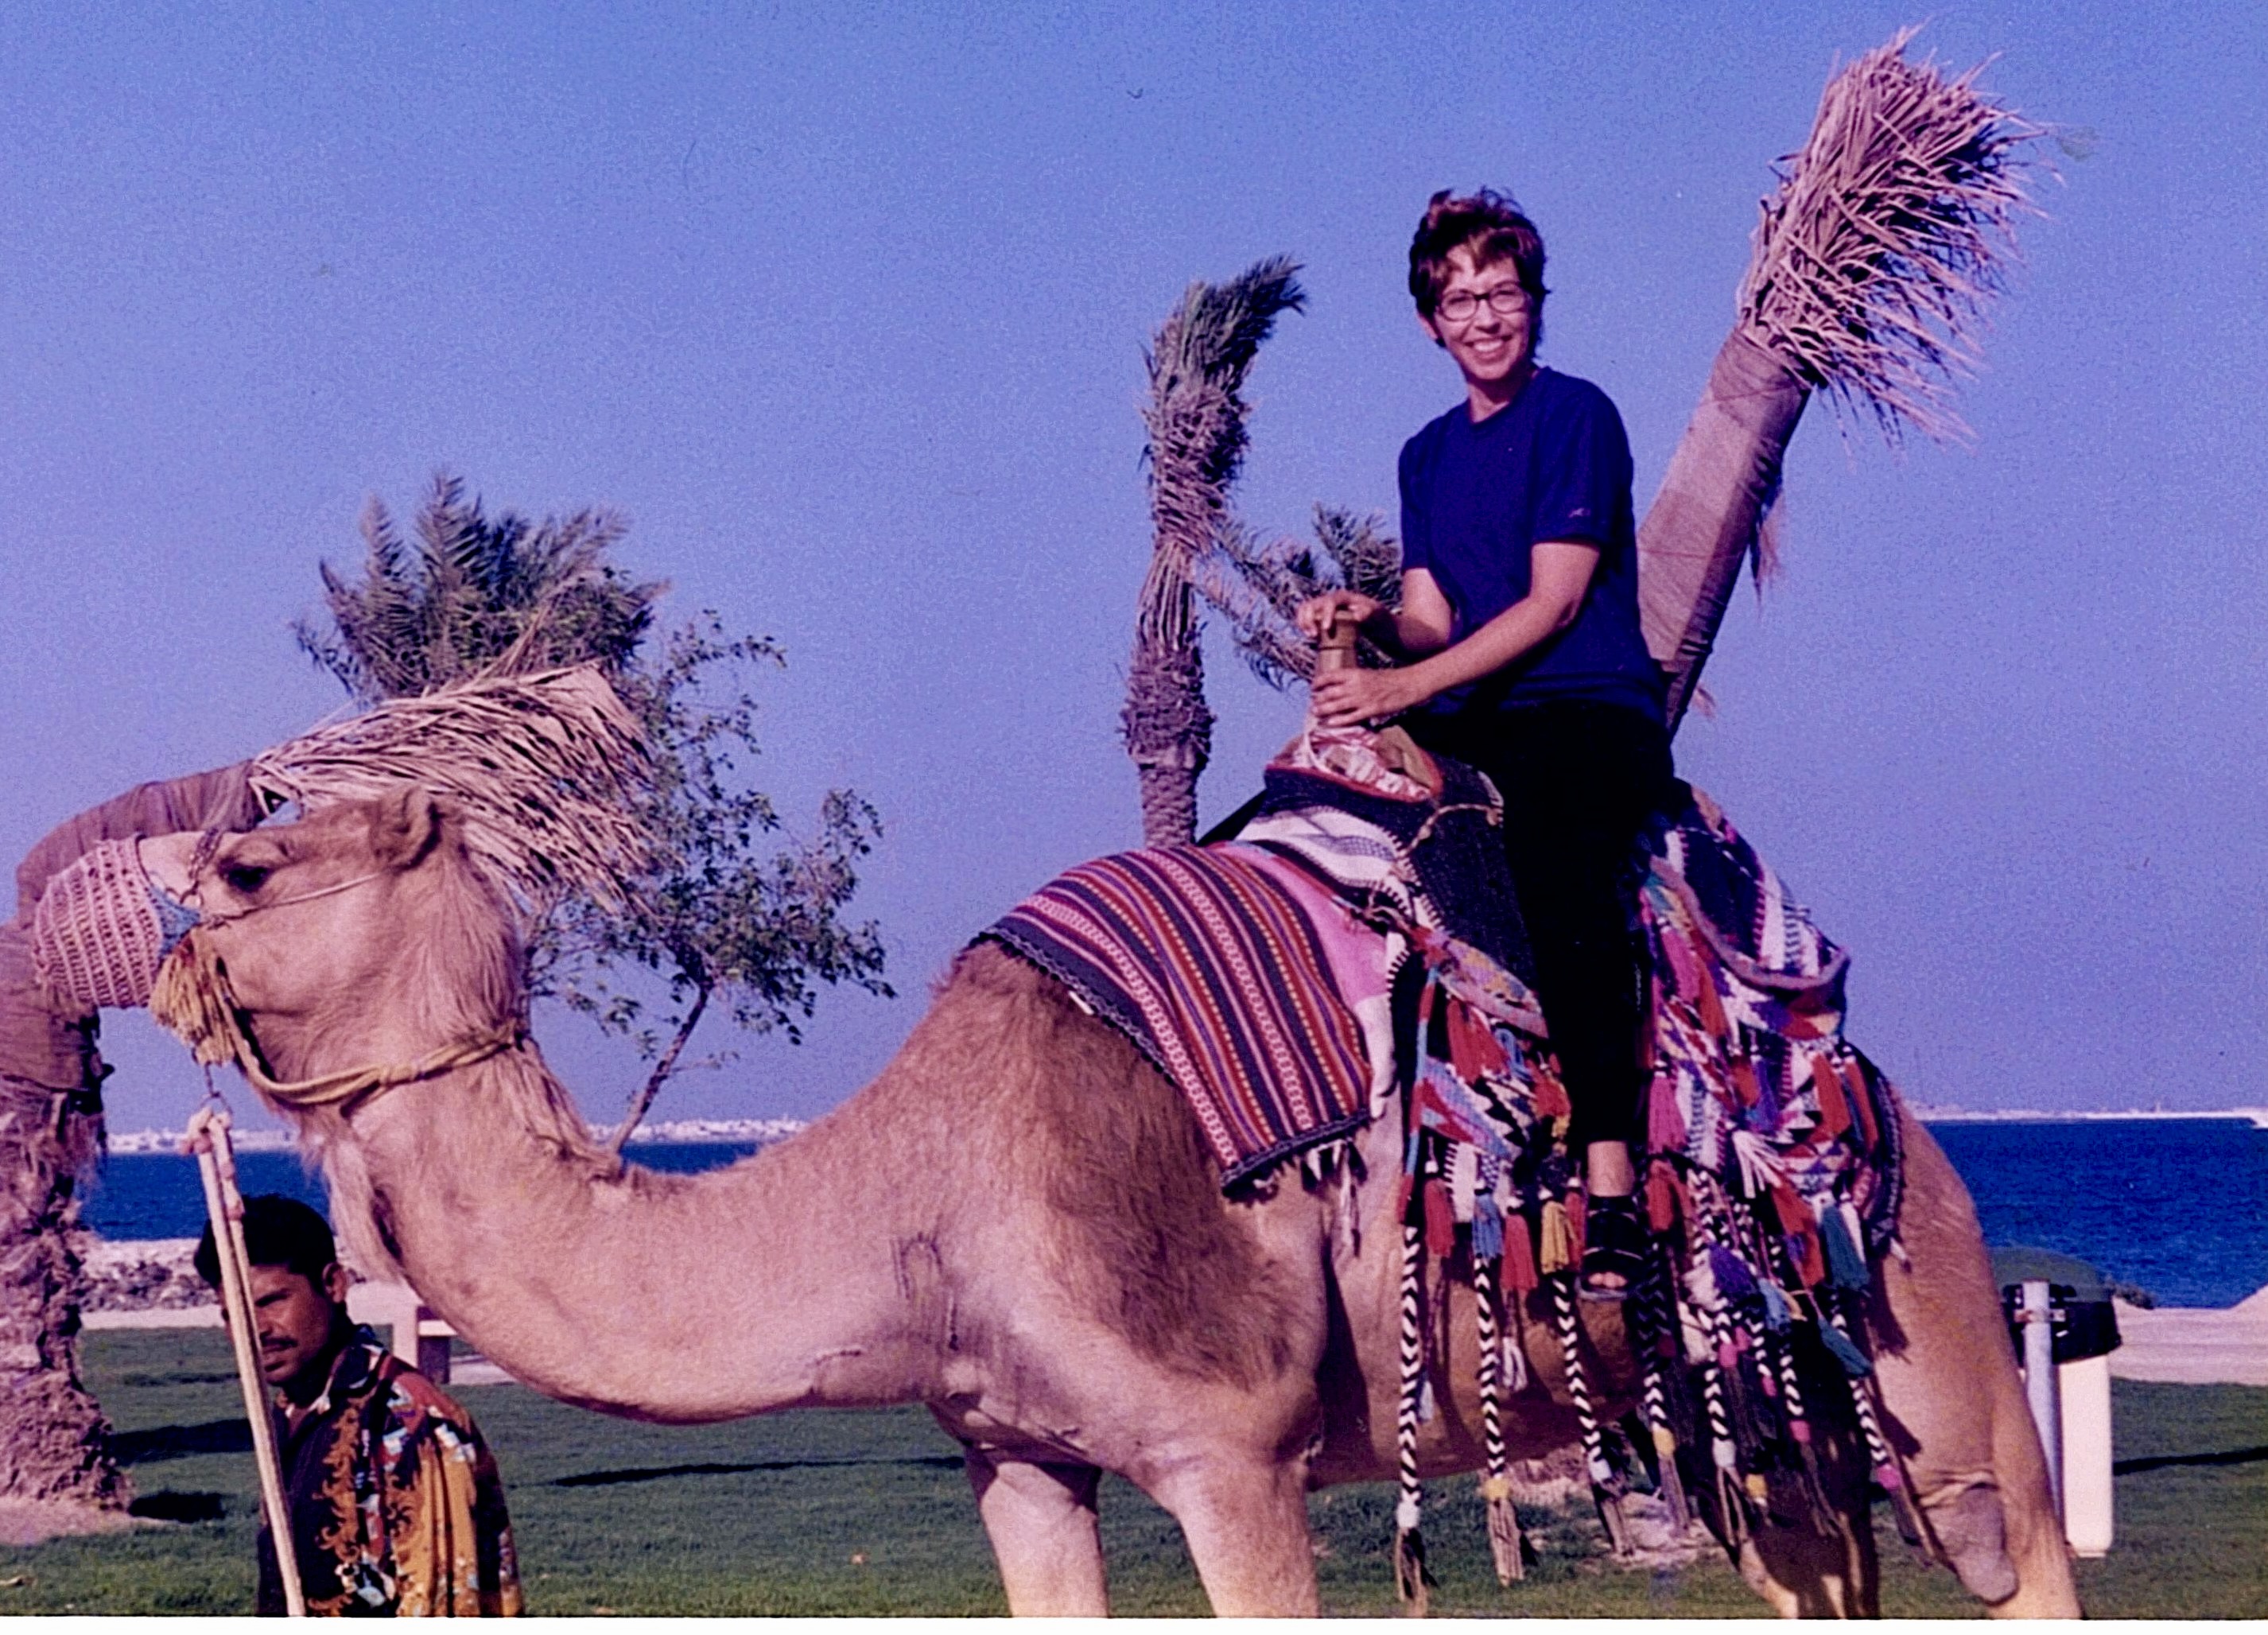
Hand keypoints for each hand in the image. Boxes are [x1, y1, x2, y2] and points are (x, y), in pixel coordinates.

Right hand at [1294, 590, 1381, 641]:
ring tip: (1310, 636)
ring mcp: (1324, 606)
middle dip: (1309, 619)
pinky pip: (1305, 615)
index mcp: (1343, 597)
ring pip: (1305, 608)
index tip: (1325, 629)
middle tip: (1314, 636)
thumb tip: (1356, 615)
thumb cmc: (1377, 617)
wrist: (1374, 621)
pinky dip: (1303, 624)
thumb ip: (1368, 613)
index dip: (1325, 614)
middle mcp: (1331, 599)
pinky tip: (1309, 635)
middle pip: (1311, 604)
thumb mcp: (1377, 615)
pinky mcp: (1321, 614)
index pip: (1329, 602)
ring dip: (1303, 621)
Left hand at [1309, 663, 1427, 727]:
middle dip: (1318, 699)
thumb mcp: (1368, 674)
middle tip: (1312, 704)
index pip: (1330, 676)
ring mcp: (1363, 698)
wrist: (1408, 683)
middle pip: (1330, 692)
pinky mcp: (1371, 710)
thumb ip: (1353, 679)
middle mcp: (1356, 685)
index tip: (1313, 687)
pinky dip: (1339, 720)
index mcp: (1355, 673)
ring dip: (1324, 710)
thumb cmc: (1389, 679)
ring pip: (1337, 705)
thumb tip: (1338, 686)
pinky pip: (1351, 717)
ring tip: (1315, 713)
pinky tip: (1330, 723)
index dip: (1319, 682)